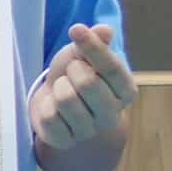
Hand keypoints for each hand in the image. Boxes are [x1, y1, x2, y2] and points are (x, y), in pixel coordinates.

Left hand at [32, 23, 137, 152]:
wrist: (55, 102)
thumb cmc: (75, 75)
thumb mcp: (86, 54)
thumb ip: (97, 41)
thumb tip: (104, 30)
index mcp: (126, 92)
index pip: (112, 68)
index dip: (92, 47)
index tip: (75, 29)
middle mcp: (112, 115)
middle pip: (88, 84)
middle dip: (73, 70)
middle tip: (71, 70)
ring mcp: (89, 131)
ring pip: (66, 100)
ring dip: (58, 88)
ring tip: (62, 88)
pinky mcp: (64, 141)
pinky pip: (49, 117)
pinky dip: (45, 106)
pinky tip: (52, 107)